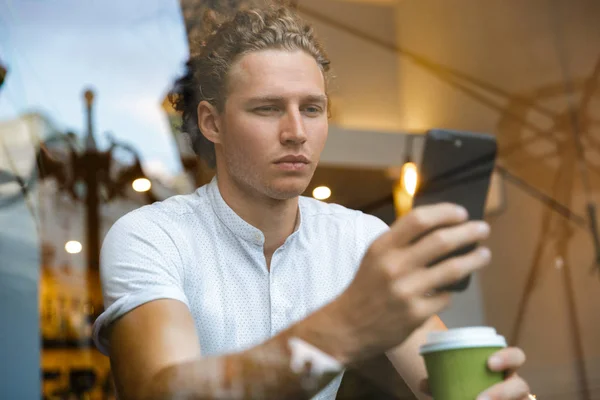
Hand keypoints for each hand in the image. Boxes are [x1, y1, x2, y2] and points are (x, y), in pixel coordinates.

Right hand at [334, 203, 491, 361]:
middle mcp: (394, 266)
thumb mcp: (375, 256)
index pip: (418, 219)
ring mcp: (406, 291)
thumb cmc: (366, 287)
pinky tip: (451, 289)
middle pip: (441, 241)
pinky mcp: (416, 314)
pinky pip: (445, 297)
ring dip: (474, 260)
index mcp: (382, 247)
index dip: (444, 212)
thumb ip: (401, 242)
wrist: (348, 326)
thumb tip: (440, 228)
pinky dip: (450, 292)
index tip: (461, 213)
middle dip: (468, 232)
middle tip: (483, 229)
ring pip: (452, 269)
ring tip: (484, 255)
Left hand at [418, 347, 530, 399]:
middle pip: (521, 385)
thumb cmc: (468, 389)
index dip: (507, 357)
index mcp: (504, 369)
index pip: (516, 356)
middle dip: (503, 392)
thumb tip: (423, 384)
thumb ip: (440, 382)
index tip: (489, 363)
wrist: (473, 398)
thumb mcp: (456, 383)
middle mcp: (516, 386)